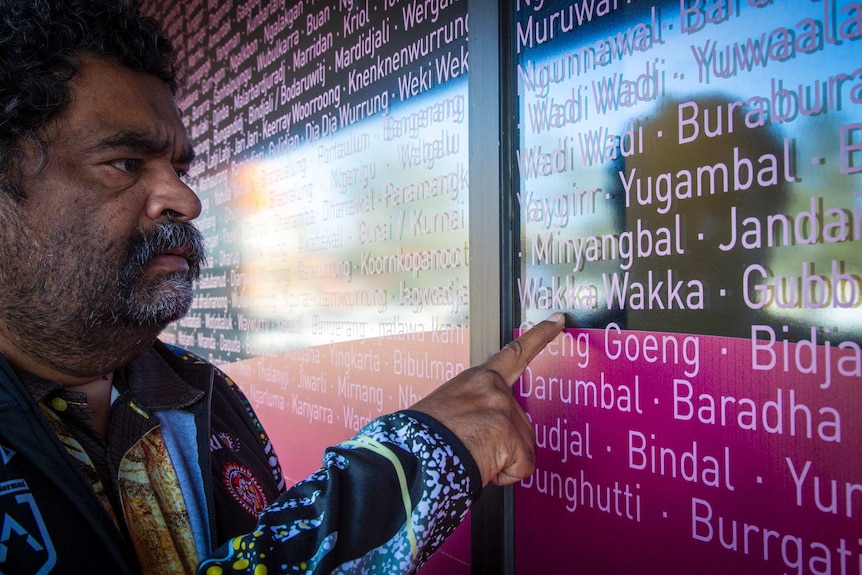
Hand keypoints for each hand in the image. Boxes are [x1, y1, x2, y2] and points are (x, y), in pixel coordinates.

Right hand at [411, 313, 564, 486]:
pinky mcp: (509, 433)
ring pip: (524, 446)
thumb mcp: (449, 408)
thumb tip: (488, 431)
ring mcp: (503, 408)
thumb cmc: (423, 438)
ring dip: (503, 460)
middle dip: (506, 443)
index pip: (514, 353)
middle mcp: (493, 388)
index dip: (540, 336)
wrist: (411, 457)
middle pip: (521, 422)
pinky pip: (523, 465)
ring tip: (471, 456)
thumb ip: (478, 408)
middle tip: (473, 448)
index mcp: (477, 379)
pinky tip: (481, 467)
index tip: (558, 320)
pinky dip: (505, 474)